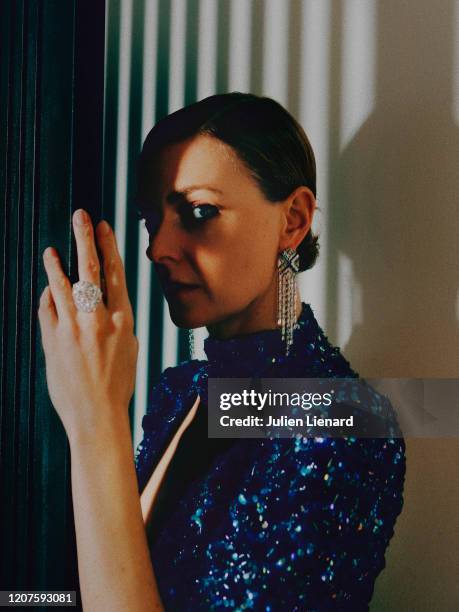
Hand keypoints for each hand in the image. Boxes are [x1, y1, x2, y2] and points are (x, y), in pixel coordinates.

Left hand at [38, 209, 138, 441]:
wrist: (96, 415)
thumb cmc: (117, 384)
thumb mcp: (129, 348)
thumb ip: (117, 321)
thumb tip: (103, 300)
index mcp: (122, 321)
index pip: (116, 274)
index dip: (109, 247)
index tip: (103, 227)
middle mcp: (98, 320)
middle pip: (90, 270)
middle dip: (85, 239)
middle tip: (80, 217)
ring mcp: (73, 329)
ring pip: (62, 286)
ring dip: (56, 264)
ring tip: (51, 250)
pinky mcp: (52, 341)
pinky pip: (46, 310)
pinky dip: (47, 297)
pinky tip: (47, 289)